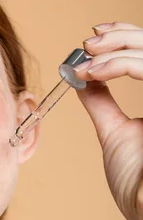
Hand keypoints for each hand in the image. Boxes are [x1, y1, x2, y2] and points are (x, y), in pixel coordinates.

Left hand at [74, 22, 142, 219]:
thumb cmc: (136, 182)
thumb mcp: (115, 133)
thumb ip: (103, 103)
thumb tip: (84, 79)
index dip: (126, 37)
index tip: (92, 39)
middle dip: (120, 37)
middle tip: (87, 44)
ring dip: (117, 47)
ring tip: (87, 57)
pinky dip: (120, 63)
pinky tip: (94, 72)